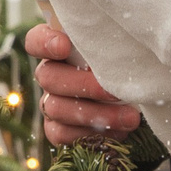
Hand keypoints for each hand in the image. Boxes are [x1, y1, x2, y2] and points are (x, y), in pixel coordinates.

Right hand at [25, 23, 141, 143]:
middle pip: (48, 77)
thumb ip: (113, 41)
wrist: (135, 98)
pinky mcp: (57, 129)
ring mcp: (51, 103)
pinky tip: (117, 132)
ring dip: (96, 114)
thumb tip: (127, 35)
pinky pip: (60, 134)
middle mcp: (50, 74)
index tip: (64, 46)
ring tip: (130, 118)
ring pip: (56, 108)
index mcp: (59, 48)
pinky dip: (89, 135)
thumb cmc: (126, 66)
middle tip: (116, 92)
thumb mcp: (121, 48)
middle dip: (84, 86)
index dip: (44, 43)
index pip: (35, 40)